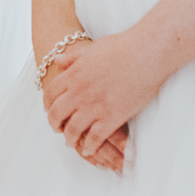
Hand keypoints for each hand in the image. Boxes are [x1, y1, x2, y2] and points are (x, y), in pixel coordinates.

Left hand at [41, 34, 161, 171]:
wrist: (147, 53)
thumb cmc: (123, 46)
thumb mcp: (92, 48)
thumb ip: (73, 57)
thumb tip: (58, 61)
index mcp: (74, 74)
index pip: (50, 94)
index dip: (48, 104)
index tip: (49, 109)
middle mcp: (80, 92)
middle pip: (57, 114)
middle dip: (55, 124)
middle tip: (57, 129)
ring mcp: (95, 106)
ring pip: (73, 129)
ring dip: (70, 138)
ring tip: (71, 142)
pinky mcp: (113, 117)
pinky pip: (95, 138)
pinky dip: (90, 146)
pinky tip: (89, 149)